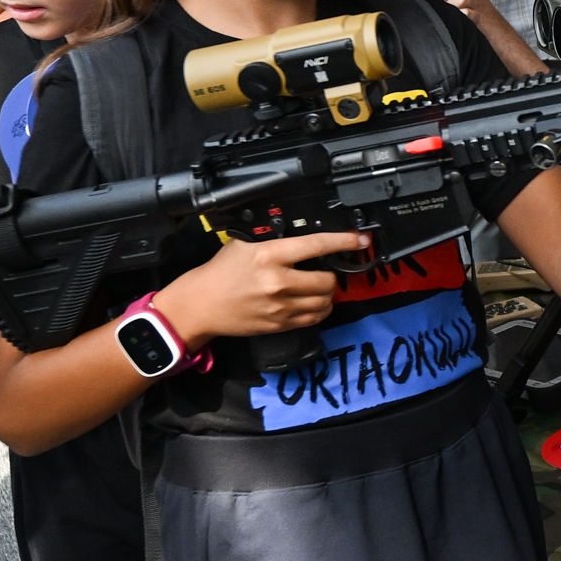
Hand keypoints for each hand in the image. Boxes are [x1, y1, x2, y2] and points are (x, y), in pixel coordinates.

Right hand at [156, 232, 365, 344]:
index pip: (316, 245)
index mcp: (270, 255)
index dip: (343, 241)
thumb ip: (274, 240)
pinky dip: (319, 309)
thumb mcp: (245, 244)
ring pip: (325, 301)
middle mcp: (278, 282)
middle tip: (325, 270)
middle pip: (327, 280)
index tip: (361, 239)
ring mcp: (280, 307)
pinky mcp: (280, 325)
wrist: (200, 305)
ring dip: (328, 293)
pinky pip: (313, 318)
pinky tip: (312, 302)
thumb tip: (304, 236)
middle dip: (332, 274)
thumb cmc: (221, 272)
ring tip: (319, 287)